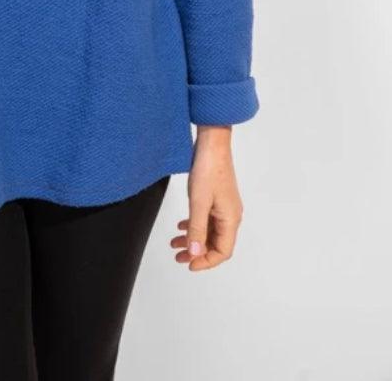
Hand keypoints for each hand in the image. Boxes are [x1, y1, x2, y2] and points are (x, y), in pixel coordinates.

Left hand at [170, 127, 243, 270]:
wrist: (212, 143)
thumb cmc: (209, 168)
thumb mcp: (198, 202)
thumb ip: (197, 229)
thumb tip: (196, 253)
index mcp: (231, 219)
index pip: (222, 251)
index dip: (206, 261)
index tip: (189, 264)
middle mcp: (230, 215)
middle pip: (216, 243)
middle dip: (197, 252)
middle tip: (179, 257)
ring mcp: (224, 206)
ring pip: (209, 231)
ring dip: (193, 239)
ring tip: (175, 243)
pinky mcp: (216, 197)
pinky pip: (207, 219)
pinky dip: (194, 225)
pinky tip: (181, 226)